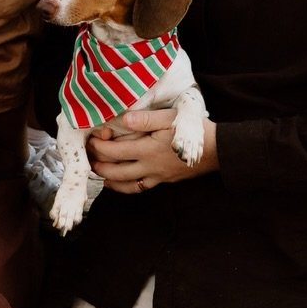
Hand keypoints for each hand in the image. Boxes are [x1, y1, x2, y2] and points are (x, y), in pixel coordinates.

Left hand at [88, 110, 216, 190]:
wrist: (217, 150)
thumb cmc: (194, 130)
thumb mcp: (171, 118)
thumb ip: (146, 120)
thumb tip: (124, 119)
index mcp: (148, 149)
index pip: (115, 151)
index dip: (99, 147)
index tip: (91, 139)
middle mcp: (149, 166)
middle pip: (115, 171)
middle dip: (99, 165)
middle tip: (89, 158)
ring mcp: (156, 176)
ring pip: (126, 184)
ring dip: (109, 180)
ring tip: (99, 172)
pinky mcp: (163, 180)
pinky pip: (140, 188)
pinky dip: (125, 187)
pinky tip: (120, 183)